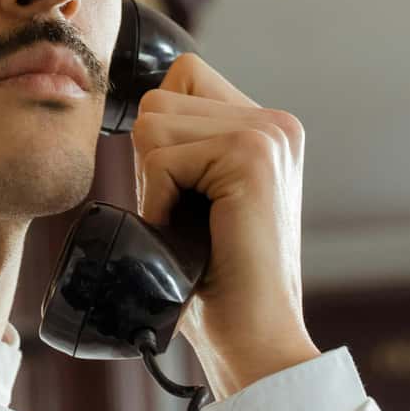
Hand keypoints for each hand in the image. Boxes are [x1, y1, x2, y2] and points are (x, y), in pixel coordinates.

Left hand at [131, 53, 321, 396]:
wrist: (254, 335)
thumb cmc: (215, 276)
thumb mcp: (198, 194)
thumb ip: (182, 145)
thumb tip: (135, 112)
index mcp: (267, 126)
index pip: (183, 75)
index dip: (161, 134)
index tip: (186, 192)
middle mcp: (274, 122)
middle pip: (160, 98)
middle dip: (154, 160)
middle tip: (189, 216)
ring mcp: (267, 133)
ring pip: (154, 123)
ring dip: (155, 181)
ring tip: (191, 224)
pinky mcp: (251, 154)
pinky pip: (162, 157)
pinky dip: (159, 199)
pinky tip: (189, 233)